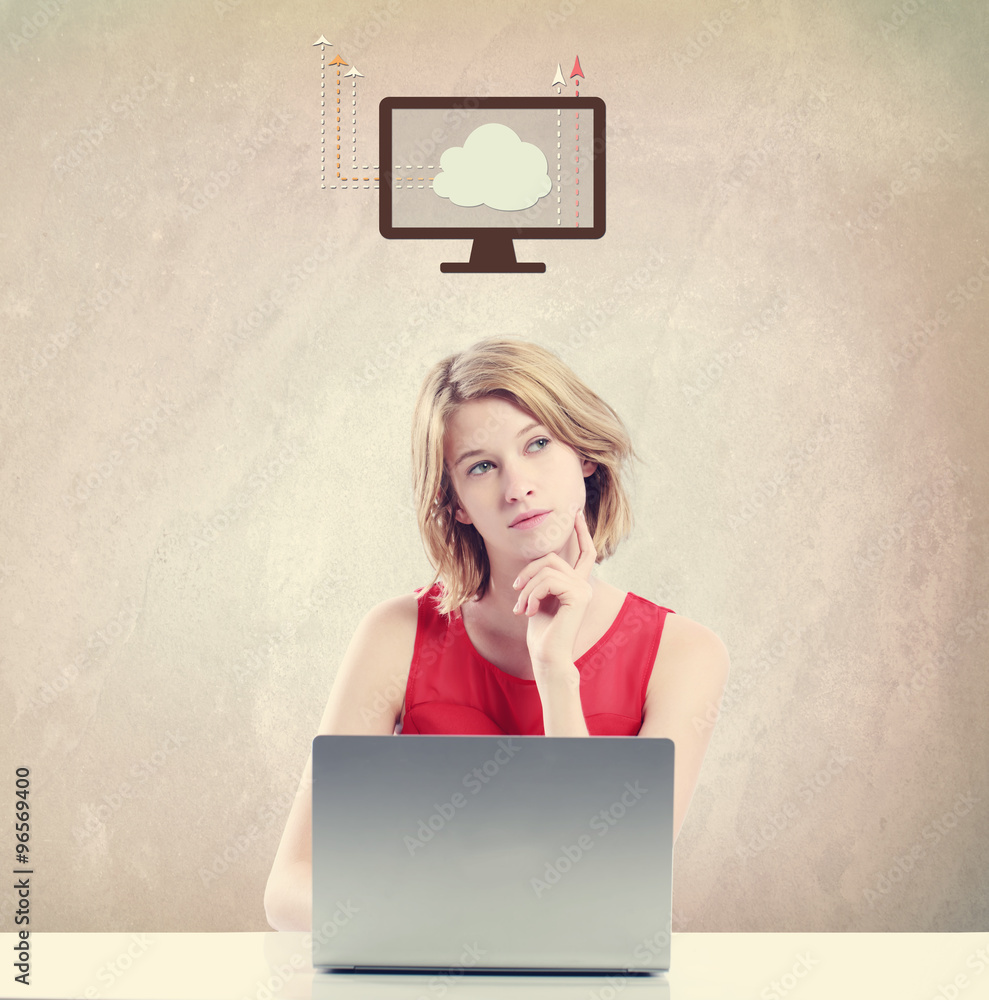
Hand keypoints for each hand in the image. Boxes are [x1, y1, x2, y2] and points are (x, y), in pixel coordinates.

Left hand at [512, 508, 595, 674]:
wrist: (546, 656)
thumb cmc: (540, 631)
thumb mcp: (538, 597)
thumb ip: (543, 577)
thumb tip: (543, 556)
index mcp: (577, 584)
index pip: (585, 552)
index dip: (581, 532)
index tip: (576, 512)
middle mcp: (584, 585)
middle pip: (552, 558)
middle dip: (529, 571)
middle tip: (517, 590)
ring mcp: (584, 589)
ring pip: (547, 569)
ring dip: (527, 587)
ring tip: (522, 608)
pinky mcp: (578, 595)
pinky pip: (548, 580)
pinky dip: (532, 594)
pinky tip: (528, 612)